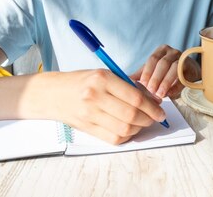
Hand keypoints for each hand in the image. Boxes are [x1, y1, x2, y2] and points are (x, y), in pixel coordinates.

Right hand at [52, 69, 166, 144]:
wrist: (52, 94)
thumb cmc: (81, 82)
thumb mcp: (104, 75)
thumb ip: (126, 86)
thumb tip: (152, 98)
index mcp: (102, 78)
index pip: (134, 97)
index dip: (152, 106)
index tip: (160, 110)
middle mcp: (95, 96)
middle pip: (131, 114)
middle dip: (149, 118)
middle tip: (155, 117)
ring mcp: (90, 114)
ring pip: (124, 128)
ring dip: (139, 128)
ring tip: (143, 122)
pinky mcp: (87, 127)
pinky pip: (113, 137)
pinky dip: (126, 135)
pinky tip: (129, 129)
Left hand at [132, 45, 200, 98]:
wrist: (187, 73)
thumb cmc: (166, 72)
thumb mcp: (153, 71)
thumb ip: (140, 75)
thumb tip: (124, 81)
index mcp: (161, 51)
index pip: (152, 59)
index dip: (147, 72)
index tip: (142, 84)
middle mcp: (172, 52)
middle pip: (163, 63)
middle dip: (156, 78)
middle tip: (151, 91)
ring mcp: (183, 59)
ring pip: (174, 68)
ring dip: (166, 82)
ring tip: (160, 94)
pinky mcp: (190, 68)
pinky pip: (183, 76)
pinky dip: (176, 86)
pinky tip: (170, 94)